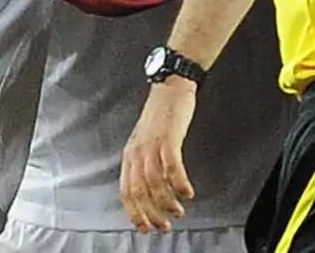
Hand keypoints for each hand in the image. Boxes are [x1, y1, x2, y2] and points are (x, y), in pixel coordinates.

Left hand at [120, 79, 197, 232]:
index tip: (145, 228)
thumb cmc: (161, 115)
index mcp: (130, 155)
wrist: (170, 86)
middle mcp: (137, 151)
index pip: (126, 191)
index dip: (135, 213)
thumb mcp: (145, 142)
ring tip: (178, 211)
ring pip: (154, 182)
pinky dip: (179, 184)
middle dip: (151, 213)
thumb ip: (144, 165)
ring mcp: (151, 145)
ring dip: (167, 202)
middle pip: (139, 191)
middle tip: (164, 226)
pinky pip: (172, 167)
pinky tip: (188, 192)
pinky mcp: (168, 138)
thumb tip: (150, 192)